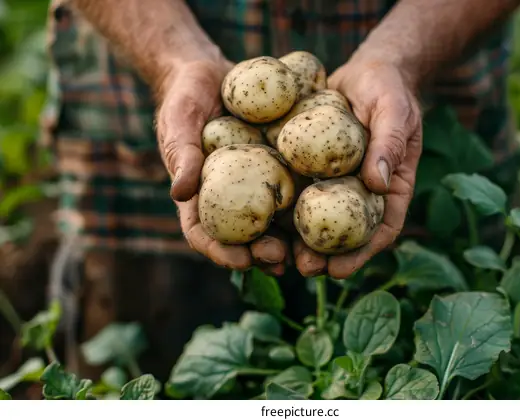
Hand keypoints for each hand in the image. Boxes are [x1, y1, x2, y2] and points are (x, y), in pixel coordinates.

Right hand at [155, 59, 289, 275]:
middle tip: (279, 258)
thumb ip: (181, 155)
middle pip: (242, 237)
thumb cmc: (187, 98)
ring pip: (271, 223)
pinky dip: (306, 207)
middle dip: (260, 254)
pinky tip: (324, 215)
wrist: (213, 74)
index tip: (241, 260)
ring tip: (304, 254)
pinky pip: (292, 190)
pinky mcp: (277, 167)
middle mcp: (229, 197)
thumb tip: (180, 194)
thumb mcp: (179, 122)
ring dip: (286, 242)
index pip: (203, 234)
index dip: (220, 252)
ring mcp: (254, 185)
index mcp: (199, 195)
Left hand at [293, 59, 422, 278]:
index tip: (339, 271)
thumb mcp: (394, 111)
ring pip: (317, 219)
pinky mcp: (310, 168)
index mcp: (389, 188)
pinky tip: (262, 220)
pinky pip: (296, 190)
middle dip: (325, 257)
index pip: (380, 230)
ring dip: (299, 241)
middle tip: (303, 269)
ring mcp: (334, 182)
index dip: (361, 254)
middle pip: (345, 233)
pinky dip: (282, 208)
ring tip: (277, 256)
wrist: (365, 71)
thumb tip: (377, 183)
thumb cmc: (388, 89)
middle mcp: (360, 191)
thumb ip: (389, 143)